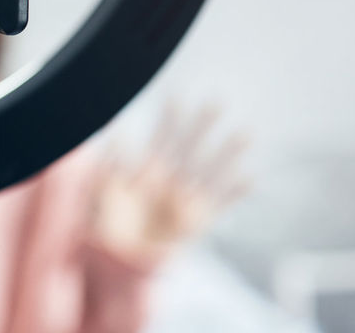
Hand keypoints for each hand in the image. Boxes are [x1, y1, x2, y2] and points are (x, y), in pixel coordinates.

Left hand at [90, 100, 248, 262]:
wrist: (118, 259)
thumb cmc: (107, 223)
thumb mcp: (103, 191)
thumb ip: (110, 165)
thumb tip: (117, 133)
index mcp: (148, 169)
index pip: (161, 137)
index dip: (168, 118)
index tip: (176, 95)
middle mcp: (171, 179)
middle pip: (189, 147)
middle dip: (201, 126)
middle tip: (215, 102)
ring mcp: (185, 199)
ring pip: (209, 170)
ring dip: (226, 153)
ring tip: (244, 132)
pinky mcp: (197, 222)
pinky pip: (220, 205)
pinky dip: (235, 193)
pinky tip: (251, 179)